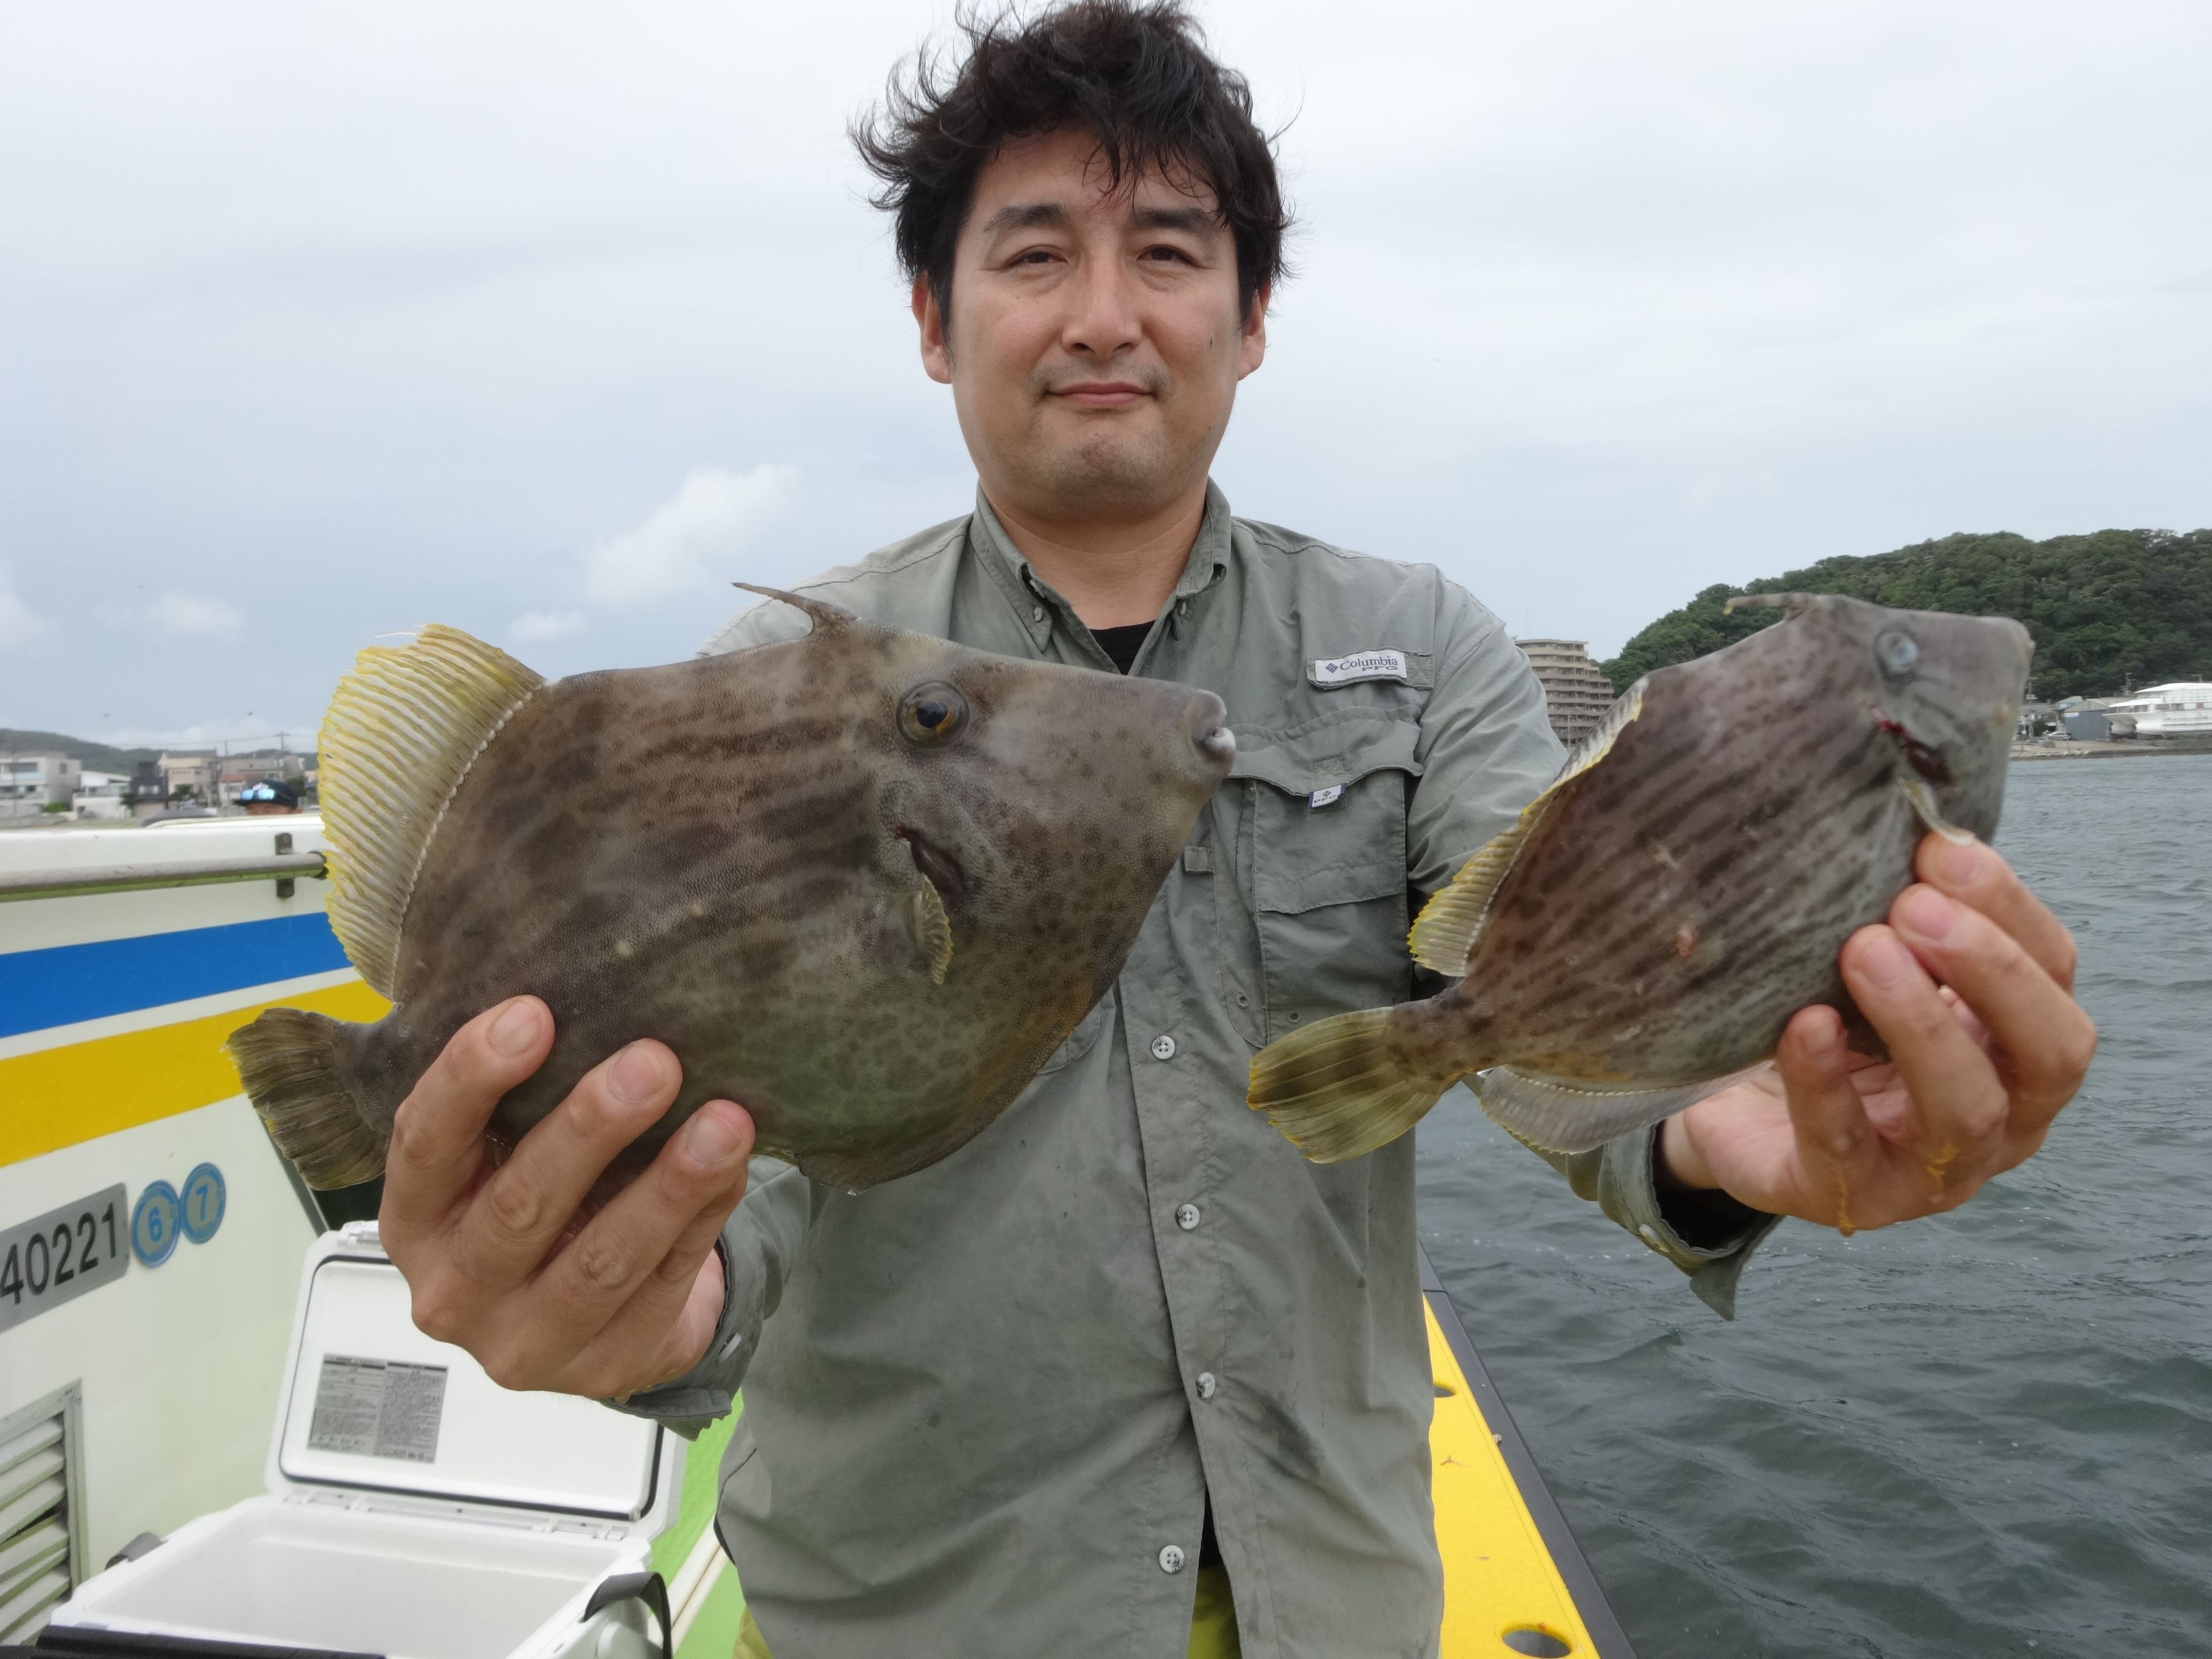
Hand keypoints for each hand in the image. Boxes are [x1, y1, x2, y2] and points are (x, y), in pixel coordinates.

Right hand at [379, 995, 754, 1397]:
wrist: (588, 1320)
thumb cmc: (542, 1204)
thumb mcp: (507, 1153)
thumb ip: (525, 1096)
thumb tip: (604, 999)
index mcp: (414, 1218)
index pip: (423, 1143)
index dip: (472, 1078)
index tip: (535, 1015)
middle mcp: (452, 1290)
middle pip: (520, 1206)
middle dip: (592, 1128)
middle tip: (655, 1062)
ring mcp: (524, 1343)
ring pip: (601, 1261)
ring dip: (669, 1186)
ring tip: (724, 1123)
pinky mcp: (603, 1367)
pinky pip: (662, 1287)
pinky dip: (701, 1222)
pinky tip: (732, 1170)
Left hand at [1660, 834, 2093, 1233]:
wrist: (1733, 1110)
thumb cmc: (1826, 1025)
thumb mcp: (1874, 964)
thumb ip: (1899, 913)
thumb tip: (1900, 825)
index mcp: (2017, 1041)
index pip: (2054, 970)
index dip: (2009, 908)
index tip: (1939, 848)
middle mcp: (2001, 1112)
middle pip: (2048, 1049)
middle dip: (1990, 971)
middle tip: (1912, 907)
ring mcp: (1933, 1168)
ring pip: (1965, 1109)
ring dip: (1921, 1024)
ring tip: (1863, 952)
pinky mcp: (1849, 1197)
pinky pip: (1846, 1145)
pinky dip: (1826, 1083)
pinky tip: (1804, 1026)